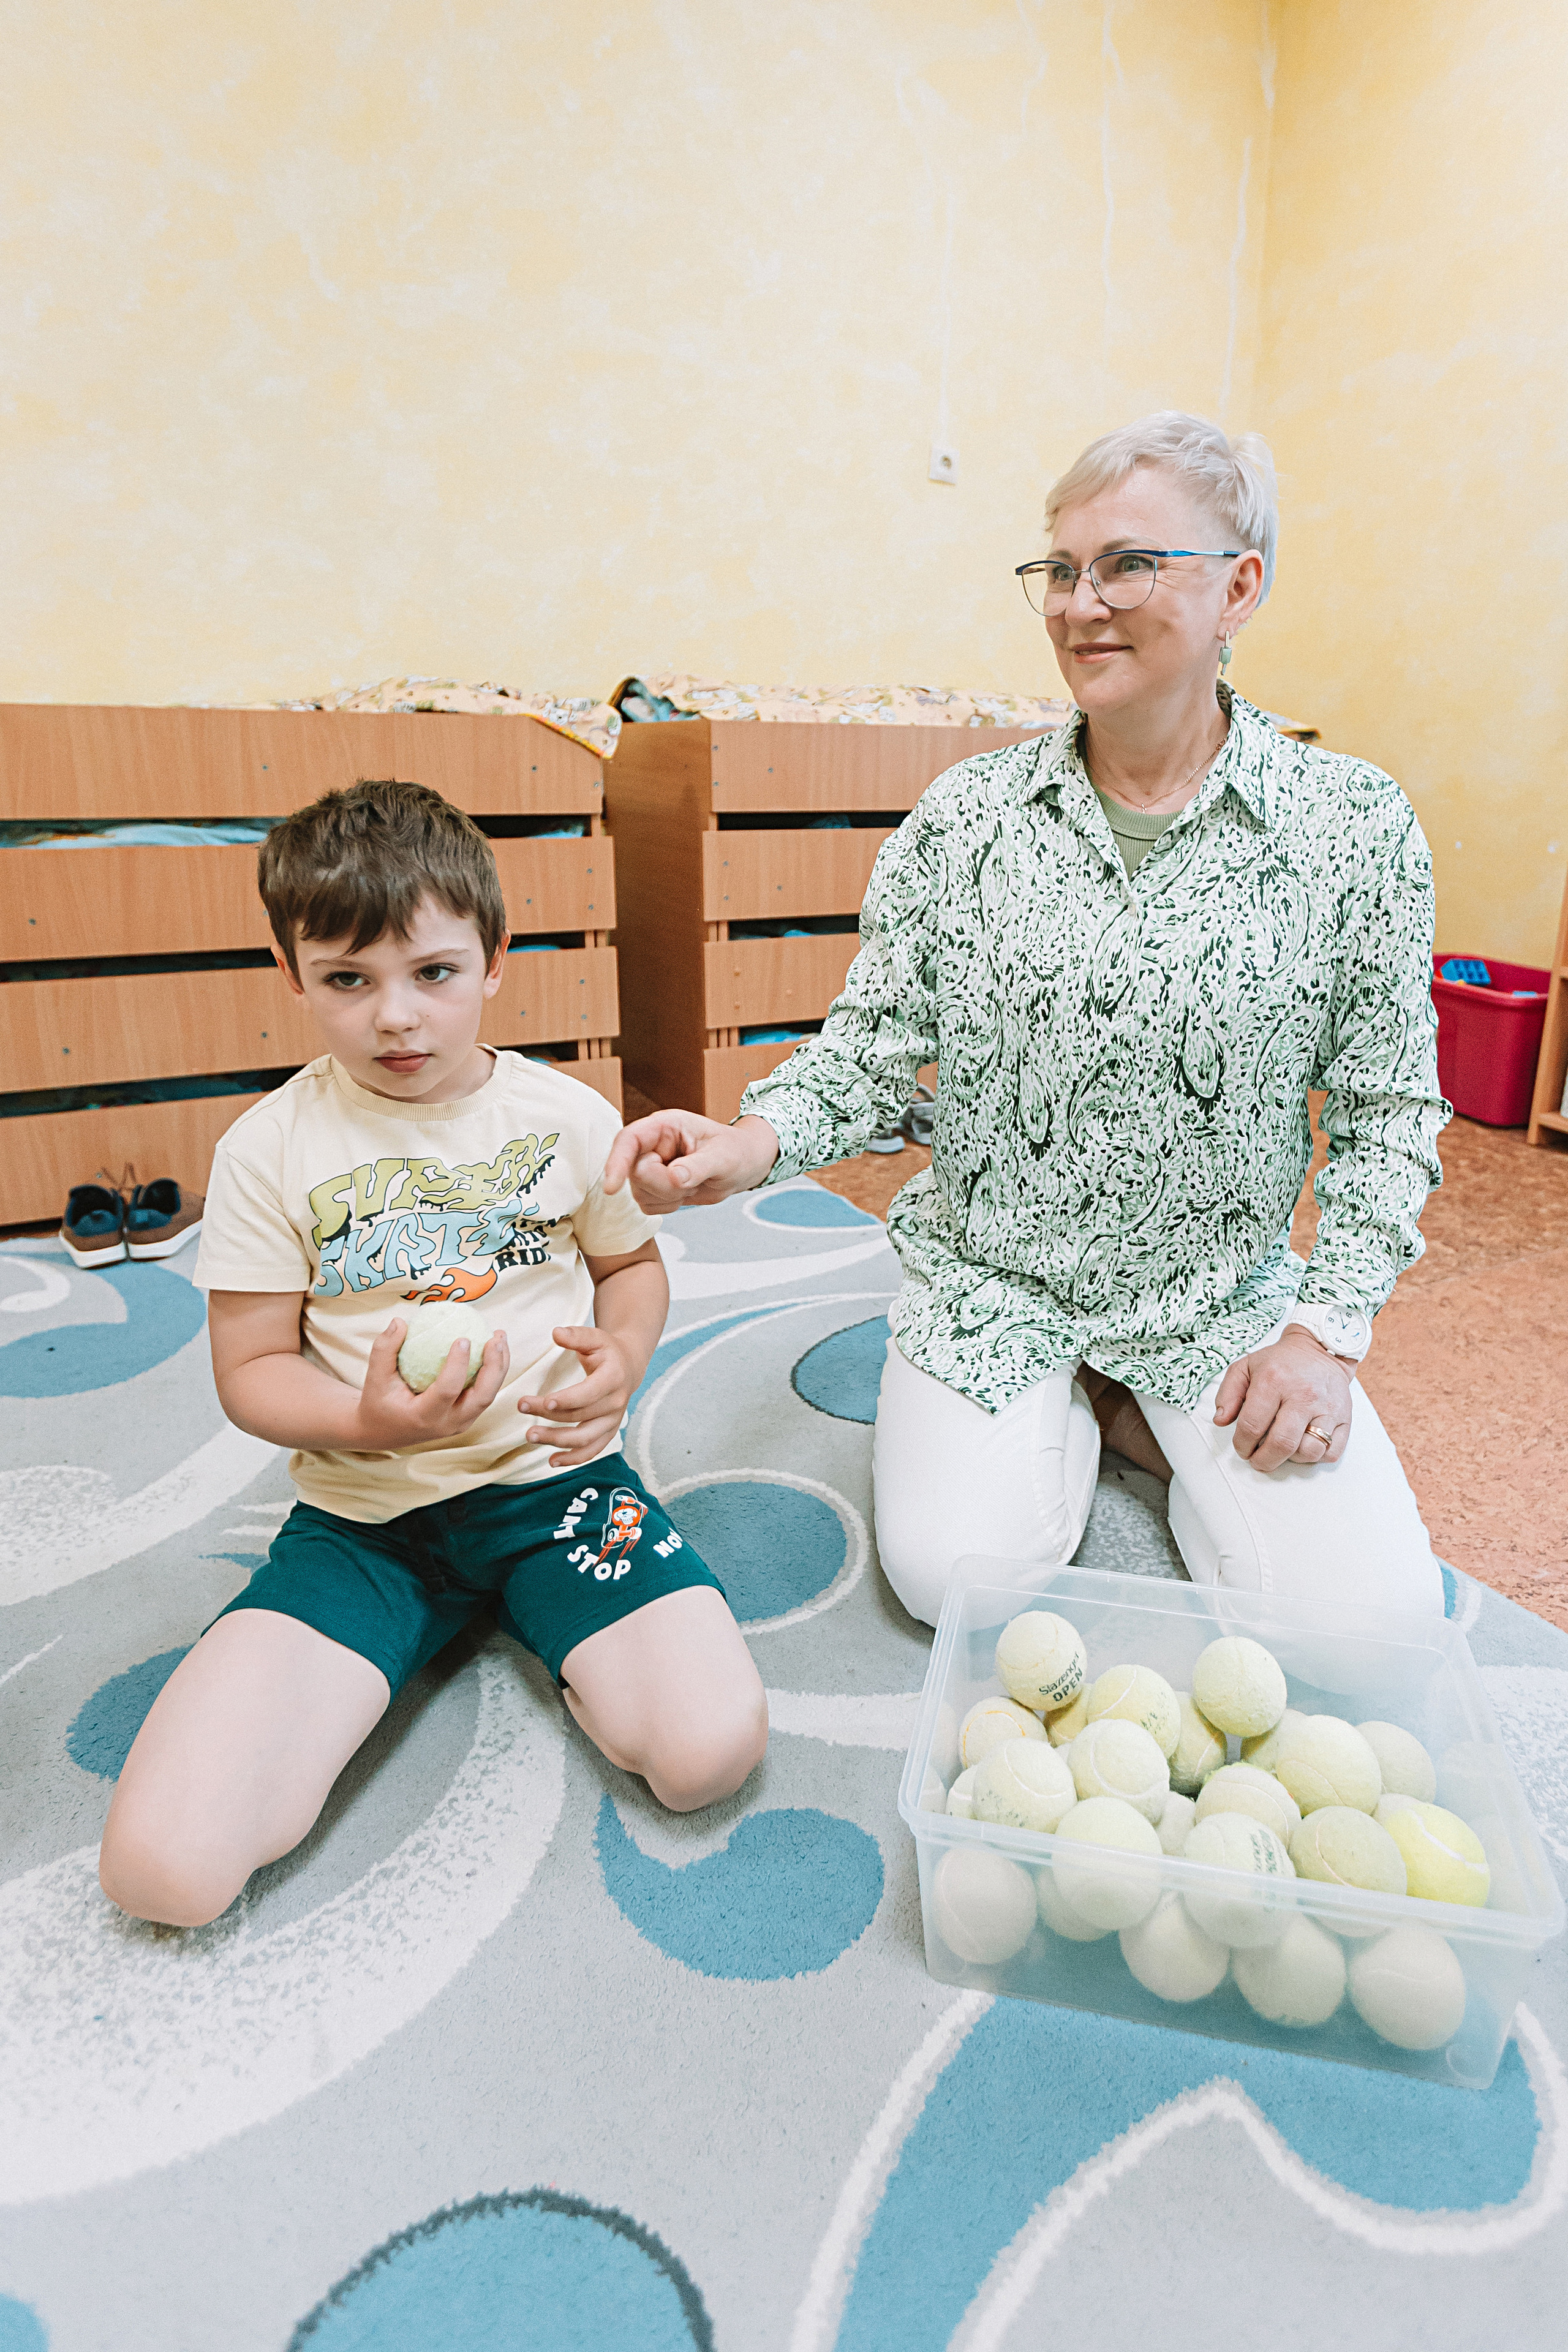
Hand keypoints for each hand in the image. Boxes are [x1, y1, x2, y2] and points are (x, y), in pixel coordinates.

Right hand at [351, 1318, 510, 1449]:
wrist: (383, 1431)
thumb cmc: (378, 1401)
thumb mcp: (374, 1377)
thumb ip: (384, 1349)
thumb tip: (400, 1321)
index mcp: (424, 1417)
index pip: (448, 1391)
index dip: (458, 1365)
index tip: (463, 1338)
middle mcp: (448, 1424)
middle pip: (482, 1398)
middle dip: (494, 1367)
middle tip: (495, 1338)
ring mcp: (460, 1423)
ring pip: (489, 1396)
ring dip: (499, 1366)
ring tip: (499, 1337)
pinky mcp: (466, 1417)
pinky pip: (484, 1393)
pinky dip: (491, 1371)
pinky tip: (491, 1347)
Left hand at [517, 1323, 644, 1467]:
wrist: (628, 1366)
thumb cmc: (607, 1350)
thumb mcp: (595, 1337)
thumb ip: (576, 1335)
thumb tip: (556, 1332)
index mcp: (613, 1378)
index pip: (588, 1394)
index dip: (566, 1400)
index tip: (543, 1401)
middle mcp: (616, 1403)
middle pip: (580, 1416)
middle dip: (549, 1416)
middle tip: (521, 1408)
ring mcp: (613, 1421)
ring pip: (584, 1438)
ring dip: (556, 1441)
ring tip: (530, 1436)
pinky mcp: (609, 1432)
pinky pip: (592, 1450)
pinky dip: (573, 1459)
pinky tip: (551, 1461)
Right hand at [602, 1109, 778, 1213]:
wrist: (742, 1166)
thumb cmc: (735, 1152)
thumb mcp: (724, 1157)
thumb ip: (698, 1167)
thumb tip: (674, 1177)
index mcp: (665, 1126)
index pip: (628, 1140)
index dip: (616, 1162)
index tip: (611, 1188)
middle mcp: (652, 1145)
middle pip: (634, 1174)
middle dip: (664, 1185)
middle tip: (694, 1179)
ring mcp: (649, 1166)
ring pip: (639, 1193)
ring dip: (668, 1197)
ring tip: (693, 1183)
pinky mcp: (652, 1187)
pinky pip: (648, 1206)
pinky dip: (668, 1206)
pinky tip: (687, 1193)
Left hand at [1212, 1329, 1353, 1472]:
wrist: (1321, 1351)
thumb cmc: (1280, 1363)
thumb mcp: (1245, 1367)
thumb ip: (1228, 1393)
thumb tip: (1220, 1420)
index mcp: (1274, 1381)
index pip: (1252, 1426)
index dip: (1242, 1445)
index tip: (1242, 1448)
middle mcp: (1303, 1395)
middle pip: (1282, 1444)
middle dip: (1264, 1461)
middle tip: (1258, 1460)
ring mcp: (1328, 1408)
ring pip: (1309, 1451)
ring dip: (1291, 1459)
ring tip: (1282, 1450)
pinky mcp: (1345, 1418)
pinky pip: (1331, 1452)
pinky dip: (1315, 1457)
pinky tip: (1303, 1446)